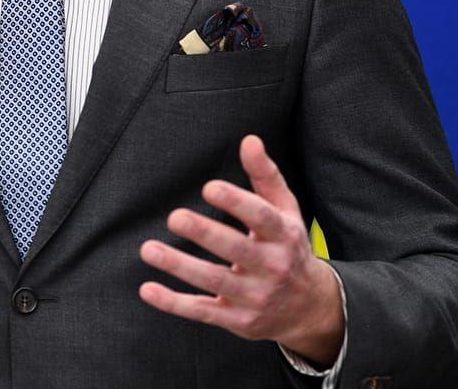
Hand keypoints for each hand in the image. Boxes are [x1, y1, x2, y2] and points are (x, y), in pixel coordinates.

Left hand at [138, 136, 343, 365]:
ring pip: (214, 282)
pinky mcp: (237, 319)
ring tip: (148, 249)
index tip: (209, 187)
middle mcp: (271, 267)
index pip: (261, 218)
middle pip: (236, 250)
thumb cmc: (289, 248)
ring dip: (180, 266)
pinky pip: (203, 311)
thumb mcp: (286, 212)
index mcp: (283, 235)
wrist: (310, 308)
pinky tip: (147, 288)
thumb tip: (249, 140)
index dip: (237, 202)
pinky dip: (174, 303)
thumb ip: (266, 176)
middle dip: (205, 234)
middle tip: (174, 217)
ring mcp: (254, 296)